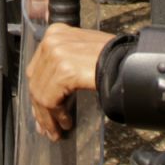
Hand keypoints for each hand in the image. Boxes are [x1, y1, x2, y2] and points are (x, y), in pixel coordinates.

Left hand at [26, 24, 113, 140]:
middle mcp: (52, 41)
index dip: (37, 92)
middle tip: (45, 127)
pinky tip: (66, 123)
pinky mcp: (64, 71)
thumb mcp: (81, 52)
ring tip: (56, 131)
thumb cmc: (112, 58)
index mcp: (55, 33)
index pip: (37, 68)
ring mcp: (56, 54)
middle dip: (39, 107)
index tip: (40, 110)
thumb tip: (52, 92)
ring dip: (48, 117)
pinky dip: (57, 115)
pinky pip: (51, 99)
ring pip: (41, 93)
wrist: (129, 60)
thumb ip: (64, 65)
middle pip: (36, 80)